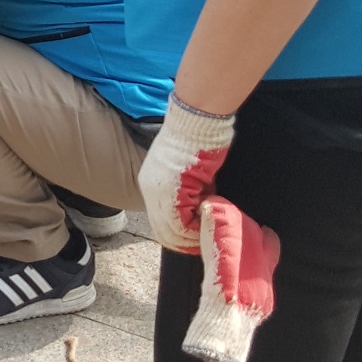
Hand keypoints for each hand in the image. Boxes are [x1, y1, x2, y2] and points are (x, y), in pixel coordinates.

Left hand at [138, 93, 236, 252]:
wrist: (196, 122)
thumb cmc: (198, 140)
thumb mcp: (189, 172)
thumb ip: (191, 193)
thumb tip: (203, 211)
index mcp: (152, 185)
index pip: (162, 223)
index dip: (182, 234)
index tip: (201, 231)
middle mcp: (150, 192)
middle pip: (164, 233)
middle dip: (188, 240)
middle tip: (208, 236)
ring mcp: (157, 194)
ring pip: (173, 233)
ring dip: (195, 233)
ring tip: (211, 223)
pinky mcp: (170, 194)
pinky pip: (182, 224)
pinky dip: (198, 226)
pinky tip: (210, 214)